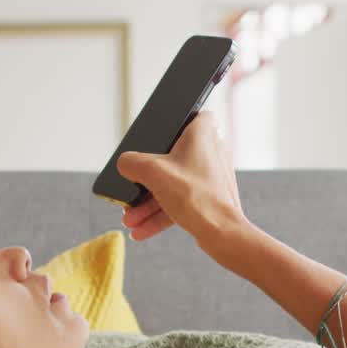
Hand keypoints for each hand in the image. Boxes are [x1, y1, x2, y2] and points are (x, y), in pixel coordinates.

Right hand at [116, 112, 248, 250]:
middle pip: (171, 158)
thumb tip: (124, 164)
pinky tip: (141, 230)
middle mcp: (211, 151)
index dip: (174, 123)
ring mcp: (211, 177)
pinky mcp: (210, 198)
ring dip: (149, 203)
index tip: (158, 135)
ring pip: (174, 184)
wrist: (222, 233)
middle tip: (131, 193)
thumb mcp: (152, 172)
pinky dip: (161, 214)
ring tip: (131, 219)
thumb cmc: (196, 196)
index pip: (191, 114)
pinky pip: (181, 202)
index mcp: (203, 133)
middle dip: (147, 182)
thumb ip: (131, 163)